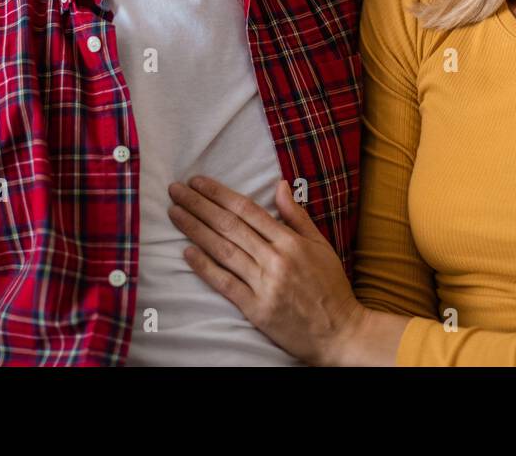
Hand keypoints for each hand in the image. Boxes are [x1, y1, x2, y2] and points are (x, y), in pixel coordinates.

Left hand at [167, 176, 366, 365]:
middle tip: (176, 190)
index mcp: (291, 241)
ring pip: (223, 250)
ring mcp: (264, 284)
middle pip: (229, 226)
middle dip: (200, 205)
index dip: (219, 194)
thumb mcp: (320, 246)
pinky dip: (205, 267)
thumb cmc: (331, 287)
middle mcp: (275, 259)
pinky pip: (225, 283)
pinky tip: (187, 252)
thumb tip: (280, 185)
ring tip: (175, 213)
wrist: (340, 332)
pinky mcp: (256, 309)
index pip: (247, 210)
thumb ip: (297, 216)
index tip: (198, 182)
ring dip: (195, 229)